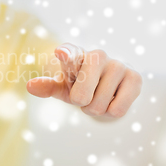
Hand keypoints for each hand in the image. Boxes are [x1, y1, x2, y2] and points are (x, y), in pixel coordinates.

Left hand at [26, 43, 141, 118]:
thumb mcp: (63, 87)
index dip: (66, 55)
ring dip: (97, 109)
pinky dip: (112, 112)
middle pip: (81, 96)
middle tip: (85, 96)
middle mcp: (97, 55)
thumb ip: (47, 86)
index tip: (61, 54)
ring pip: (99, 106)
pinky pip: (118, 109)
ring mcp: (118, 64)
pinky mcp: (135, 77)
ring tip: (99, 97)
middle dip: (81, 104)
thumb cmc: (80, 85)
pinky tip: (113, 99)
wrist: (108, 85)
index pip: (70, 53)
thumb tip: (31, 86)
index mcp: (75, 55)